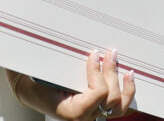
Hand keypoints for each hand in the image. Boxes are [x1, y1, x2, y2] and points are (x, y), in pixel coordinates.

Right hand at [12, 49, 134, 119]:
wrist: (34, 92)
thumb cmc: (40, 83)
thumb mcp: (49, 74)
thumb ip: (68, 65)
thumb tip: (88, 49)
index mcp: (72, 111)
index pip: (98, 93)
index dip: (98, 72)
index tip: (94, 54)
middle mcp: (85, 116)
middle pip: (110, 98)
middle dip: (112, 73)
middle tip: (109, 54)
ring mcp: (93, 114)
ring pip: (119, 107)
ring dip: (126, 87)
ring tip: (127, 70)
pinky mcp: (98, 109)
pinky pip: (118, 107)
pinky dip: (127, 93)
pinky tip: (128, 78)